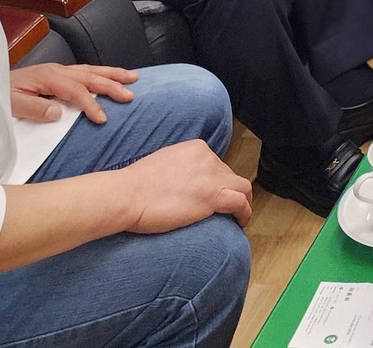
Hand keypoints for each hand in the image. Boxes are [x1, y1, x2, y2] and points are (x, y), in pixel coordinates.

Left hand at [9, 64, 137, 124]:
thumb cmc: (1, 95)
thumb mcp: (12, 105)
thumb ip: (35, 108)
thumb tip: (59, 113)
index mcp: (47, 77)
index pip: (76, 90)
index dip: (91, 104)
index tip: (103, 119)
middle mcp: (56, 71)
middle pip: (89, 75)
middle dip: (112, 84)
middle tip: (130, 95)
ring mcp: (57, 70)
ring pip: (90, 70)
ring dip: (112, 74)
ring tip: (133, 77)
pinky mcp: (57, 73)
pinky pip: (85, 71)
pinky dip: (101, 73)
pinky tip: (109, 76)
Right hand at [112, 140, 253, 232]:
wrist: (127, 195)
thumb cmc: (135, 185)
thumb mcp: (164, 163)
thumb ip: (181, 168)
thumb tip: (188, 182)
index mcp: (195, 148)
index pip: (216, 164)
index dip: (217, 181)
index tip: (214, 194)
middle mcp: (207, 158)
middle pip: (229, 175)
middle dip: (228, 191)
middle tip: (225, 209)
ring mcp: (211, 177)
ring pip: (242, 187)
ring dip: (244, 201)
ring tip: (239, 216)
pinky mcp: (212, 197)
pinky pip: (240, 203)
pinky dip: (245, 212)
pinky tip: (241, 222)